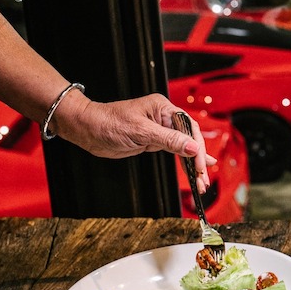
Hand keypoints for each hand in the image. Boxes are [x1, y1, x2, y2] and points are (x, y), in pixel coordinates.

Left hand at [54, 91, 214, 189]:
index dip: (196, 147)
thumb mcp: (140, 131)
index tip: (200, 163)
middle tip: (203, 177)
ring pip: (183, 146)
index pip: (188, 127)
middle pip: (189, 138)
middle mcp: (163, 117)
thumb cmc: (107, 122)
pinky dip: (183, 161)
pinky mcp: (152, 141)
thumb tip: (192, 147)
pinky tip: (193, 168)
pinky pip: (173, 151)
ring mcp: (159, 129)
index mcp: (163, 108)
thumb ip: (168, 140)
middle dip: (198, 159)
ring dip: (192, 163)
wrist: (87, 129)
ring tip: (201, 180)